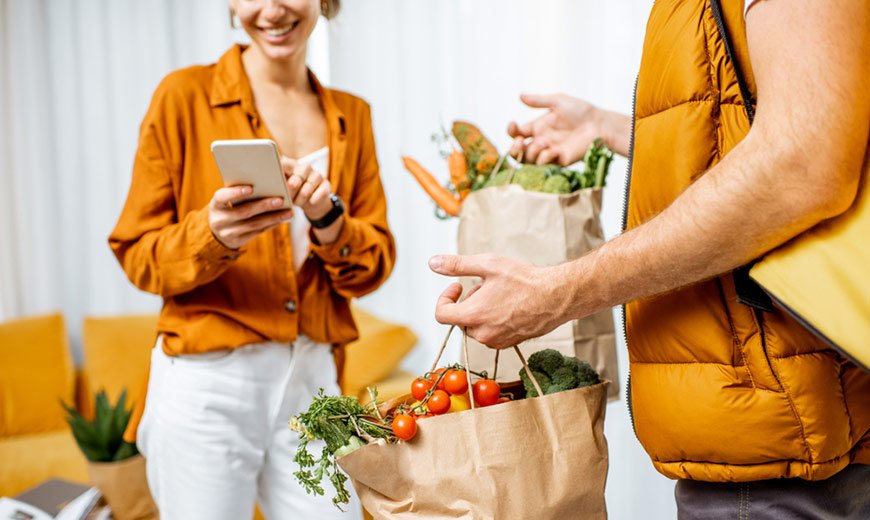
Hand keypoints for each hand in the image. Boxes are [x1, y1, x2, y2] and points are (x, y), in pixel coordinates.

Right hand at [209, 185, 292, 249]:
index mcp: (215, 205)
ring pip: (254, 224)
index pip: (222, 197)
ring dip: (273, 218)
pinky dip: (272, 224)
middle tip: (280, 199)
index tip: (251, 188)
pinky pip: (258, 232)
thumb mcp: (227, 200)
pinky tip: (283, 219)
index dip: (235, 192)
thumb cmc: (227, 207)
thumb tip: (266, 182)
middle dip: (264, 206)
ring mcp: (228, 233)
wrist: (217, 232)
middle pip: (244, 212)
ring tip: (289, 212)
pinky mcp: (238, 241)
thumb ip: (239, 192)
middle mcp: (219, 220)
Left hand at [281, 157, 332, 219]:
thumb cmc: (292, 194)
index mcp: (290, 165)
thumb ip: (276, 185)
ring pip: (307, 190)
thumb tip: (267, 187)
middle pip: (296, 179)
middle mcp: (304, 167)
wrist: (311, 202)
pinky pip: (319, 194)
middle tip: (286, 199)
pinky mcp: (326, 185)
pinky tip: (310, 203)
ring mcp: (317, 175)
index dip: (279, 174)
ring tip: (296, 203)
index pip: (283, 165)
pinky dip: (313, 201)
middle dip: (290, 192)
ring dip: (300, 200)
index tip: (275, 184)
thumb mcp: (282, 189)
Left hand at [429, 254, 567, 348]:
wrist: (557, 296)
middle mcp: (483, 333)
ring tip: (501, 294)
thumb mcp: (488, 265)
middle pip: (461, 319)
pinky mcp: (509, 343)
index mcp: (473, 315)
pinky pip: (492, 333)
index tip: (457, 286)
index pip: (441, 314)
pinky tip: (510, 305)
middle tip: (488, 285)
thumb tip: (433, 263)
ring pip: (477, 326)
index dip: (445, 298)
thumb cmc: (525, 280)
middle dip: (469, 301)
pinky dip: (494, 320)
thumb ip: (457, 265)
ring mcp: (497, 341)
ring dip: (482, 311)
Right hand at [508, 94, 629, 163]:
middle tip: (520, 142)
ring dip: (531, 152)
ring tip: (544, 142)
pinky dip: (545, 157)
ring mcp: (548, 152)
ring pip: (527, 160)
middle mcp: (540, 141)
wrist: (599, 124)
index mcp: (538, 127)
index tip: (513, 124)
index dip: (511, 131)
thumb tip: (520, 96)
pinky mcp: (558, 161)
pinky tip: (554, 149)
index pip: (516, 133)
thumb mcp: (558, 101)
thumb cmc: (581, 111)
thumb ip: (539, 101)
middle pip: (517, 152)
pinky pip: (543, 164)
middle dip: (514, 149)